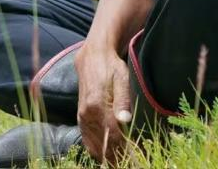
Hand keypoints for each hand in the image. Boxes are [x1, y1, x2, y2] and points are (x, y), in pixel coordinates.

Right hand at [76, 41, 131, 164]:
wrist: (92, 59)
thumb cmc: (111, 67)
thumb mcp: (122, 78)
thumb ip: (123, 100)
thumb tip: (125, 120)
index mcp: (97, 106)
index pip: (113, 135)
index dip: (126, 148)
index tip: (136, 157)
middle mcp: (86, 115)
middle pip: (104, 144)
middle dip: (118, 156)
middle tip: (132, 162)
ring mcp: (82, 119)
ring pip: (94, 146)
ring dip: (108, 157)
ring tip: (122, 163)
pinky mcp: (81, 119)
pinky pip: (88, 141)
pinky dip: (98, 151)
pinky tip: (108, 157)